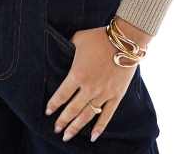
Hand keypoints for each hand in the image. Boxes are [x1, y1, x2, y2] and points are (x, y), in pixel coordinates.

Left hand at [44, 26, 136, 142]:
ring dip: (76, 127)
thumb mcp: (79, 38)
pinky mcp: (116, 95)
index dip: (53, 105)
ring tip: (68, 136)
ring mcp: (103, 93)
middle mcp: (89, 88)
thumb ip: (70, 46)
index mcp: (77, 74)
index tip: (48, 112)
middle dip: (62, 121)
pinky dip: (100, 127)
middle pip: (72, 109)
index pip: (61, 95)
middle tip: (56, 130)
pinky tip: (93, 136)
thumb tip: (65, 49)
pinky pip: (107, 115)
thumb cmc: (100, 37)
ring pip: (87, 115)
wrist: (125, 40)